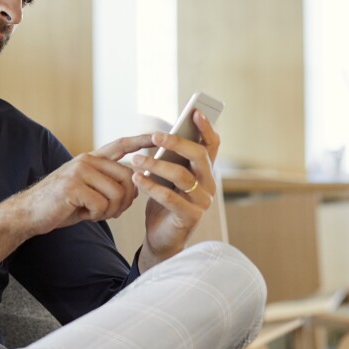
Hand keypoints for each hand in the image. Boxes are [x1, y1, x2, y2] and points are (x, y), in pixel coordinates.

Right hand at [0, 134, 152, 267]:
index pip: (121, 145)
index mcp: (91, 159)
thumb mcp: (86, 188)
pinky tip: (82, 214)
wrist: (29, 212)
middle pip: (128, 178)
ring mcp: (79, 171)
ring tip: (92, 213)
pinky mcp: (73, 187)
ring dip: (110, 211)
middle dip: (125, 201)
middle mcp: (87, 160)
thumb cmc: (61, 204)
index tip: (158, 136)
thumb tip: (135, 186)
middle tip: (108, 211)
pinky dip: (96, 216)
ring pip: (118, 194)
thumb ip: (108, 183)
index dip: (140, 140)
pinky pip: (102, 205)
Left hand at [131, 110, 219, 271]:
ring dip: (156, 165)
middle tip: (155, 136)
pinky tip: (137, 179)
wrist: (161, 237)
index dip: (206, 127)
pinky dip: (151, 186)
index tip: (195, 112)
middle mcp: (209, 184)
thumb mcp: (168, 176)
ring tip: (136, 160)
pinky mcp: (190, 217)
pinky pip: (170, 197)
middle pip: (199, 156)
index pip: (212, 145)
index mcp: (205, 171)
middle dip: (176, 143)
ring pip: (181, 176)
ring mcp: (202, 201)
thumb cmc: (164, 201)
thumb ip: (172, 159)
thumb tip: (162, 135)